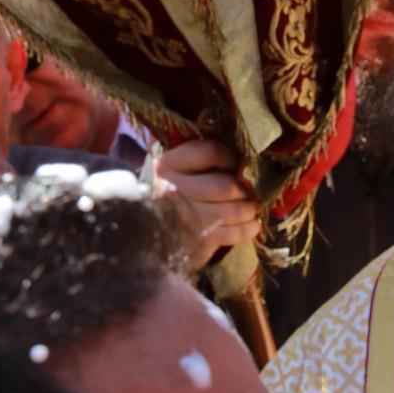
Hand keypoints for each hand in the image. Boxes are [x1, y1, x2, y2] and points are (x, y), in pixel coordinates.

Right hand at [155, 139, 262, 270]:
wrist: (140, 227)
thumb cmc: (165, 190)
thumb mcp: (173, 168)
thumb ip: (198, 160)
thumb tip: (239, 159)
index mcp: (170, 164)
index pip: (210, 153)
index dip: (231, 157)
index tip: (236, 163)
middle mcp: (177, 189)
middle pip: (226, 186)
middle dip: (244, 188)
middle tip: (249, 190)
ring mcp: (188, 216)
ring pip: (233, 211)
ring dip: (249, 208)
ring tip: (251, 207)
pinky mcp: (199, 239)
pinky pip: (233, 233)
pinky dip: (249, 228)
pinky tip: (252, 224)